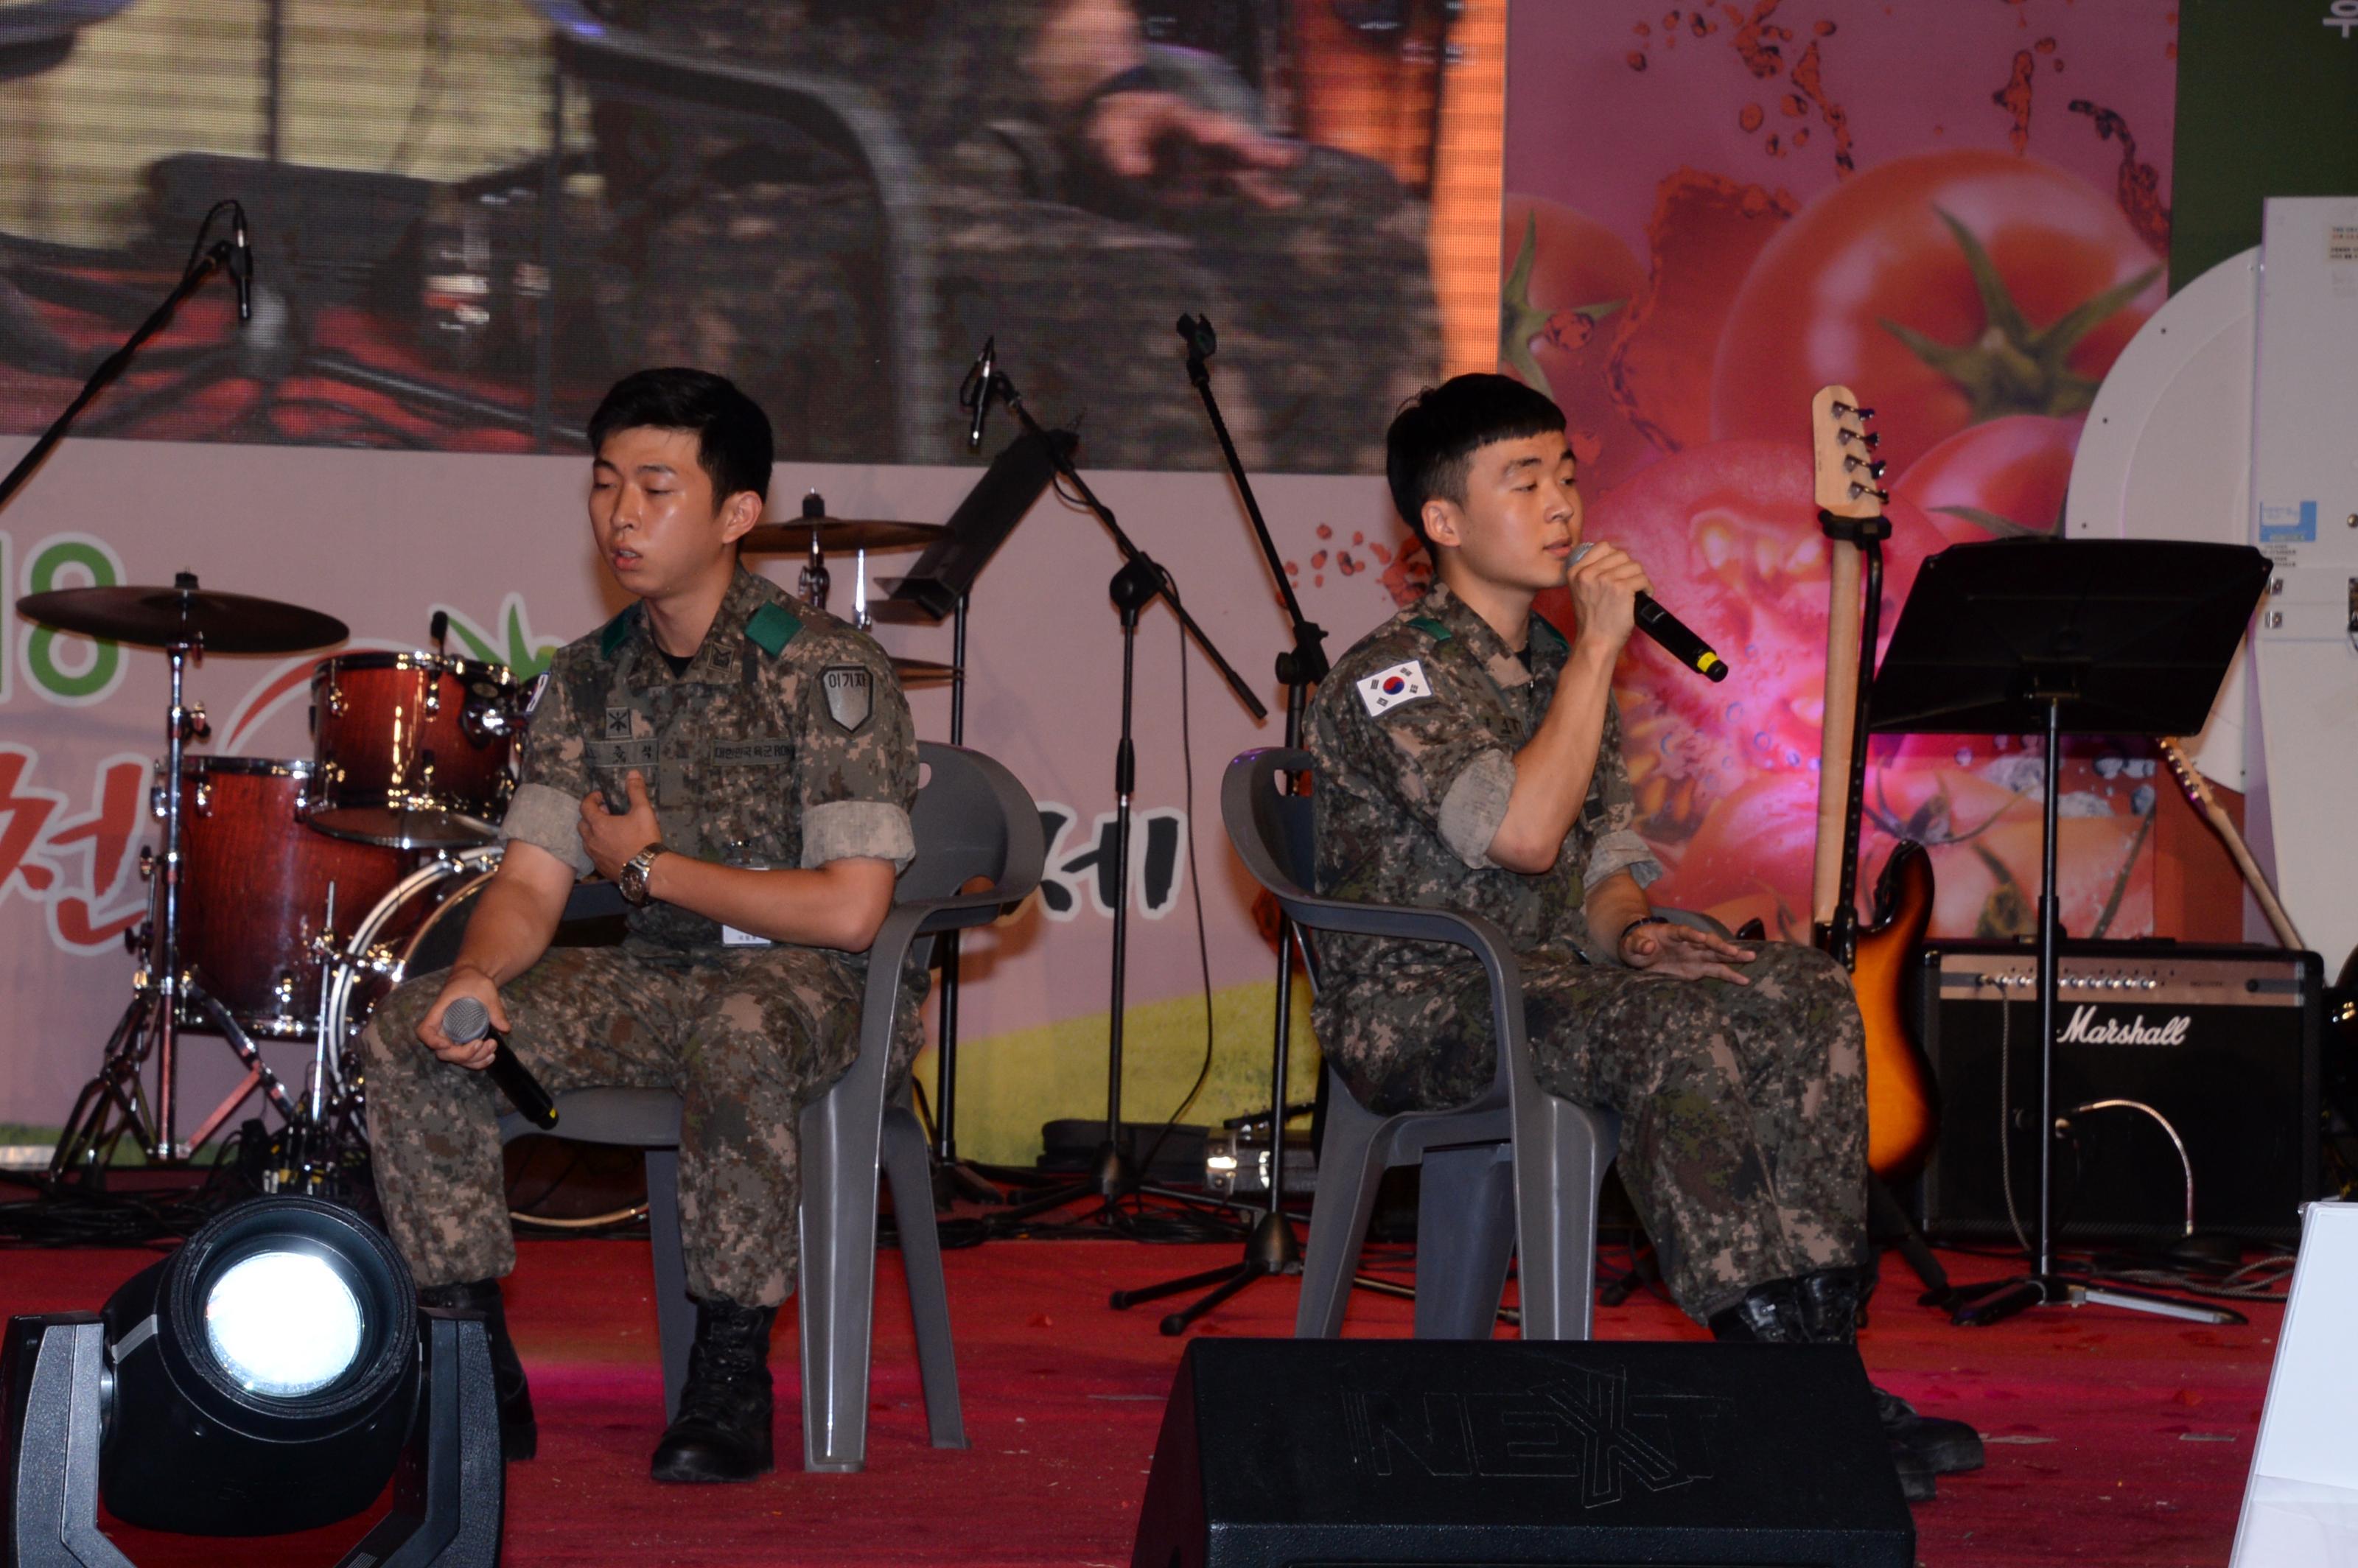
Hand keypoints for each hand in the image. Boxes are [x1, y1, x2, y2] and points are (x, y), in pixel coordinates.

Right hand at [418, 965, 505, 1069]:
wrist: (473, 977)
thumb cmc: (473, 980)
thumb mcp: (485, 989)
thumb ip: (494, 1008)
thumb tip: (505, 1028)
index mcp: (440, 1011)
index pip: (425, 1030)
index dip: (432, 1041)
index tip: (448, 1044)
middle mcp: (442, 1026)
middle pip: (442, 1051)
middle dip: (462, 1055)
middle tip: (482, 1044)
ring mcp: (451, 1035)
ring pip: (455, 1057)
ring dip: (473, 1060)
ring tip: (492, 1048)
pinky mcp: (461, 1039)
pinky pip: (464, 1057)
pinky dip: (476, 1061)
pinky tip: (490, 1057)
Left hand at [579, 770, 659, 881]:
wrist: (649, 870)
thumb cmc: (644, 839)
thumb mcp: (643, 811)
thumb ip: (636, 791)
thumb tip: (632, 773)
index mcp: (599, 824)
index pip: (585, 806)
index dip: (592, 798)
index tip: (601, 796)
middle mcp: (592, 840)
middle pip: (582, 824)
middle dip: (591, 815)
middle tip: (606, 813)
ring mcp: (595, 856)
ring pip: (586, 841)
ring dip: (593, 832)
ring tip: (609, 830)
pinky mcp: (601, 869)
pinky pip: (594, 854)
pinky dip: (598, 847)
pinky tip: (612, 847)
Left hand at [1083, 90, 1299, 207]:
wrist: (1123, 123)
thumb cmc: (1115, 125)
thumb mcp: (1108, 136)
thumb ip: (1120, 152)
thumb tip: (1134, 170)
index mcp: (1176, 115)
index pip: (1195, 123)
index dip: (1207, 131)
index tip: (1216, 137)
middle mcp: (1199, 131)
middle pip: (1232, 139)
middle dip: (1255, 149)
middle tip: (1283, 158)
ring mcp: (1207, 152)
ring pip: (1241, 160)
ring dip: (1266, 170)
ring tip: (1294, 182)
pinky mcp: (1209, 171)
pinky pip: (1235, 180)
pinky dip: (1257, 189)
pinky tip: (1282, 200)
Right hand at [1565, 541, 1649, 658]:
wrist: (1595, 642)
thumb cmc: (1592, 621)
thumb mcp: (1580, 591)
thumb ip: (1591, 573)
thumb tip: (1616, 559)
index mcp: (1576, 572)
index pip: (1603, 547)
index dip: (1615, 558)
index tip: (1619, 571)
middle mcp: (1588, 573)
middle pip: (1621, 555)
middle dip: (1629, 569)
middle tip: (1629, 584)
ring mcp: (1605, 579)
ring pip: (1634, 566)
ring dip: (1639, 578)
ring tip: (1636, 591)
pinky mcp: (1621, 589)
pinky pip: (1642, 579)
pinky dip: (1647, 588)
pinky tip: (1643, 596)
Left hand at [1621, 920, 1756, 984]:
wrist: (1639, 951)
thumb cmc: (1635, 944)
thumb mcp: (1630, 944)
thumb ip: (1637, 944)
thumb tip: (1647, 947)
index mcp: (1671, 933)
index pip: (1684, 932)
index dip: (1692, 935)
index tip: (1701, 938)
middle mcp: (1688, 943)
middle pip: (1707, 942)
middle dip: (1721, 946)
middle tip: (1735, 952)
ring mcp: (1695, 955)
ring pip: (1716, 955)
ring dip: (1733, 957)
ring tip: (1751, 958)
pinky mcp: (1697, 969)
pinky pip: (1715, 971)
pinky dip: (1729, 975)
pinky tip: (1743, 979)